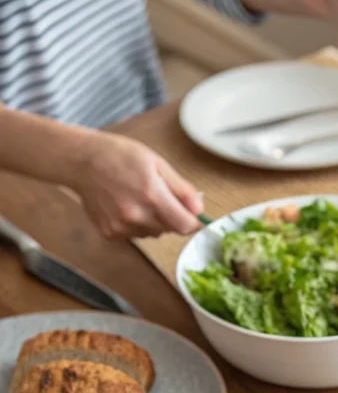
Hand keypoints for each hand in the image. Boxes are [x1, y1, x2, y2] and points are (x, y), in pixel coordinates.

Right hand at [70, 132, 203, 239]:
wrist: (81, 161)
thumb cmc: (120, 156)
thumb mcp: (157, 163)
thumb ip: (182, 189)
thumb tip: (200, 209)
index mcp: (152, 196)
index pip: (185, 226)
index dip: (192, 220)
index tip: (190, 213)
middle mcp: (136, 216)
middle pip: (170, 230)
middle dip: (170, 216)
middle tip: (156, 195)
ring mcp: (121, 227)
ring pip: (153, 234)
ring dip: (152, 221)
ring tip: (136, 198)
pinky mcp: (110, 234)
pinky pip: (135, 235)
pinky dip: (135, 225)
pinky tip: (123, 205)